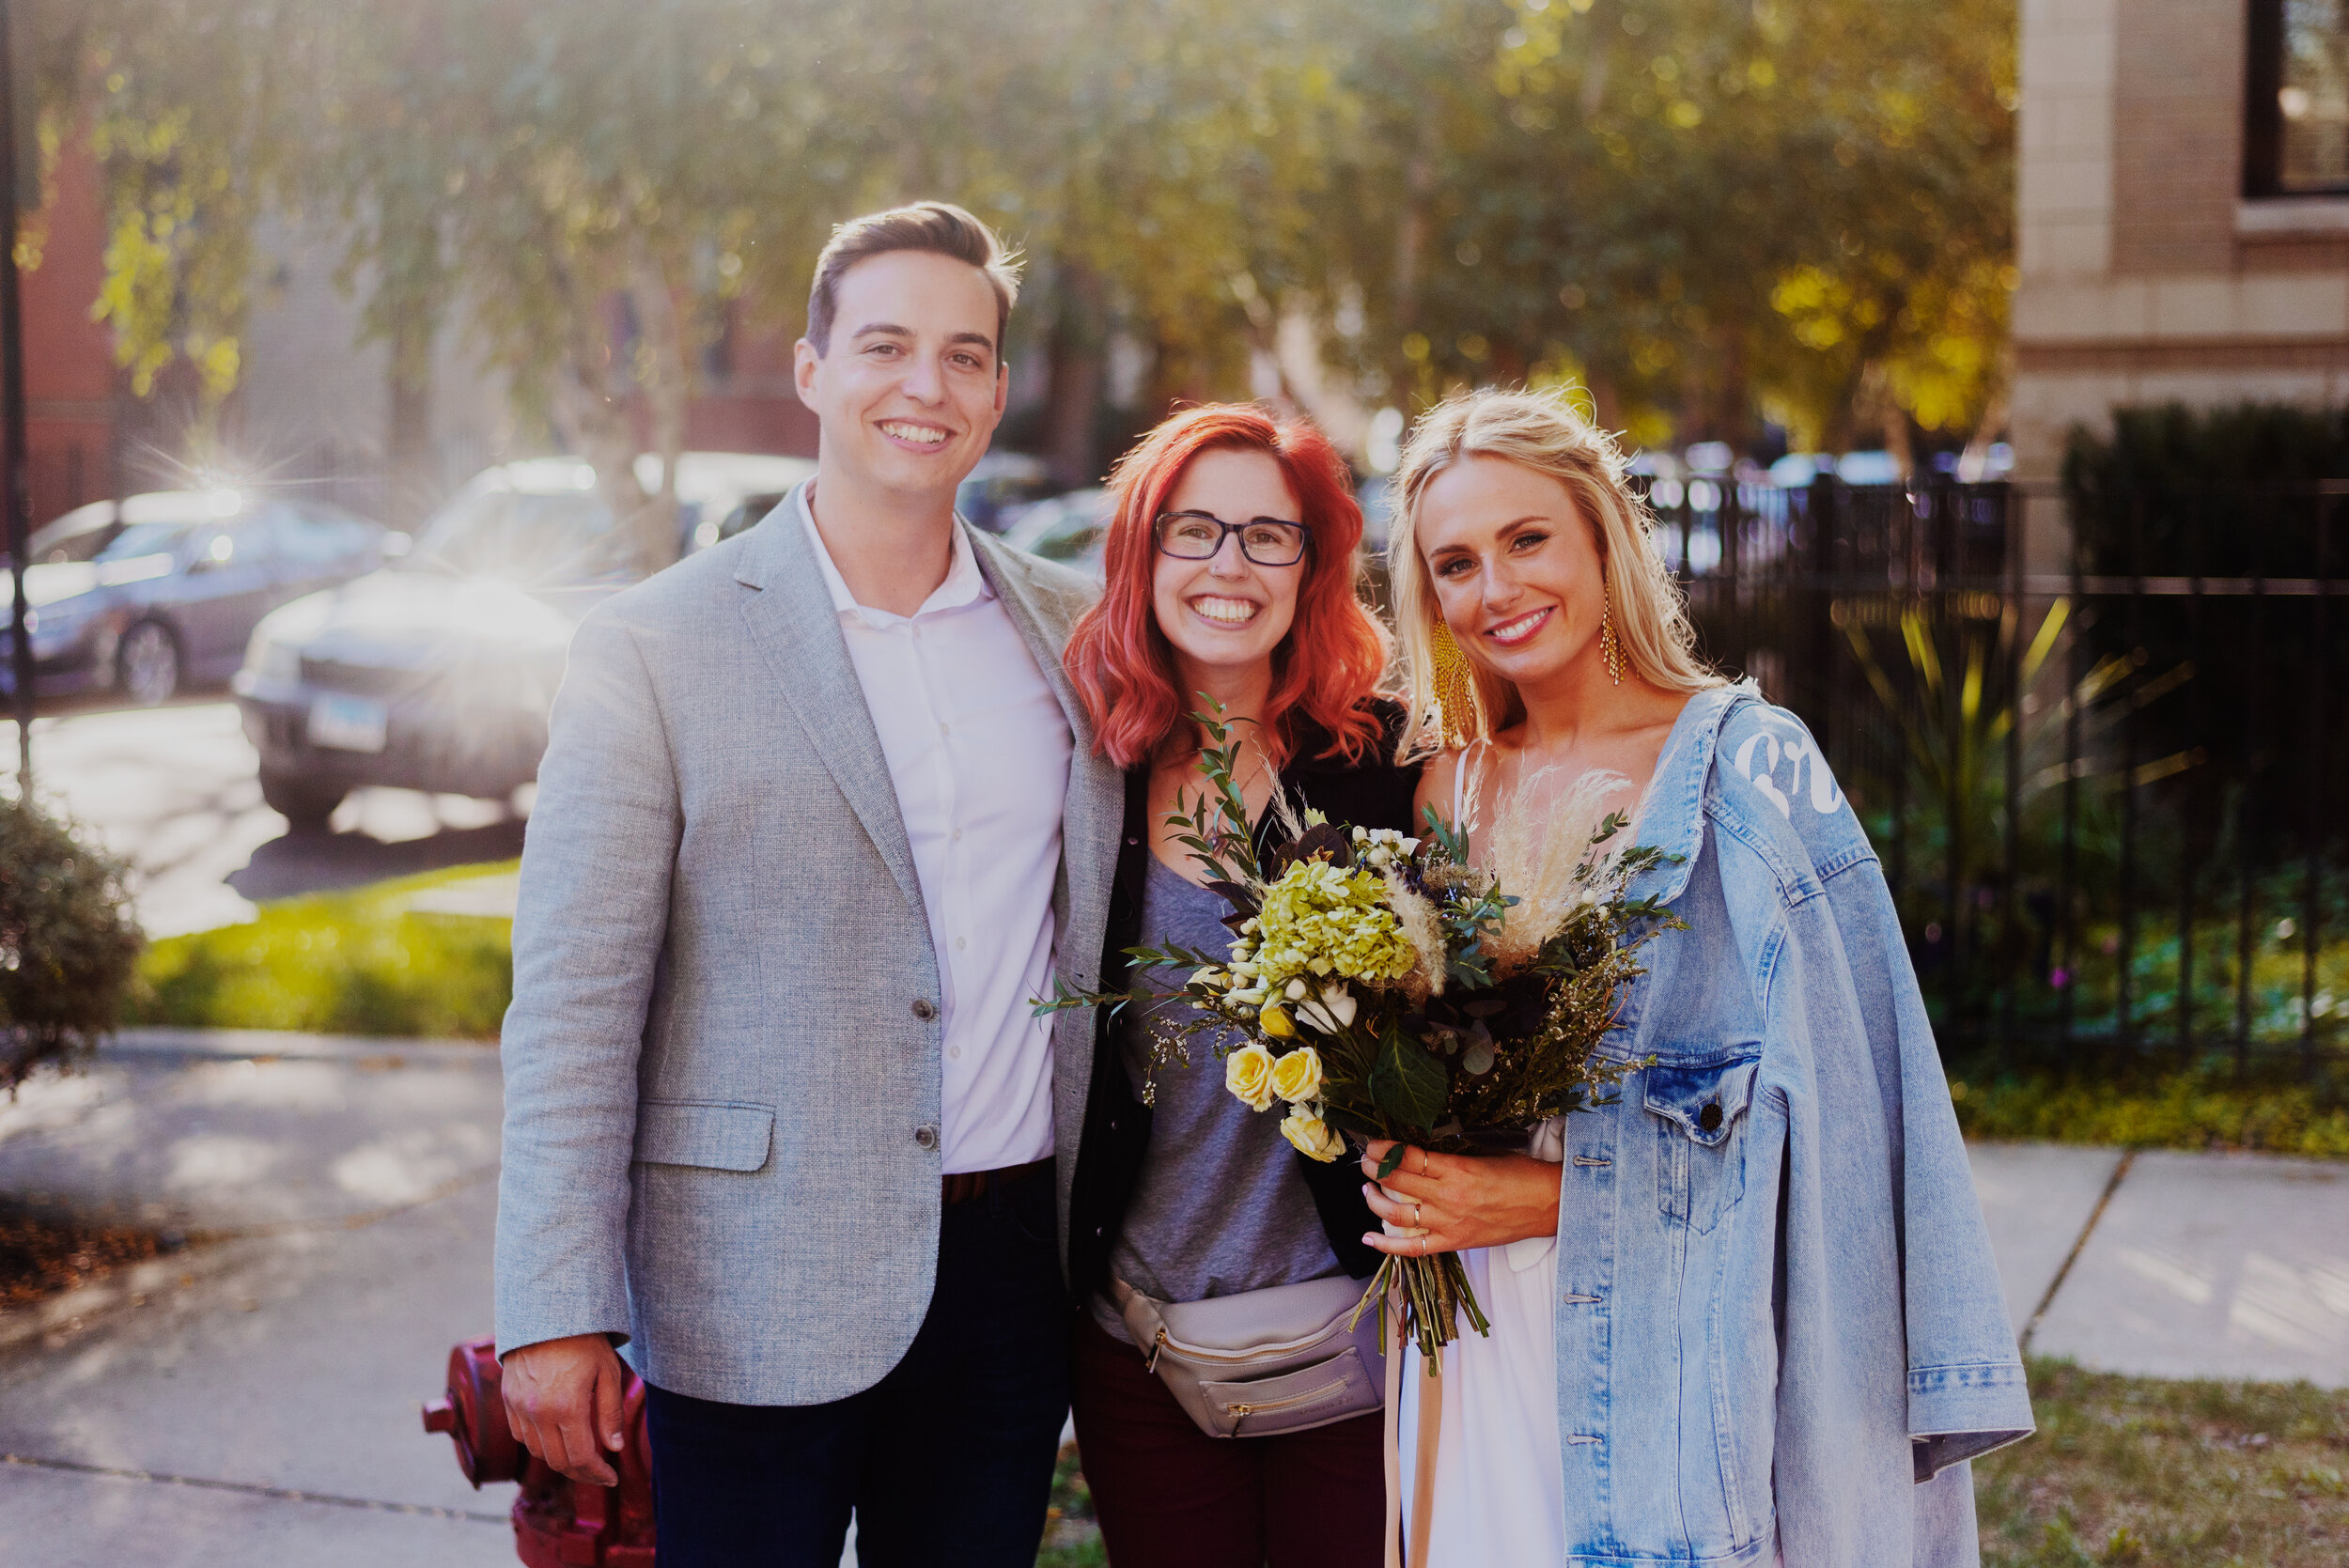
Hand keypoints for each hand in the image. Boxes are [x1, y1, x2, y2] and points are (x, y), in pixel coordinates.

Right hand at [500, 1333, 627, 1486]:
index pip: (580, 1458)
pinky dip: (538, 1444)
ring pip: (536, 1452)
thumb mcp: (607, 1373)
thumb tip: (614, 1448)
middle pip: (557, 1462)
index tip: (611, 1478)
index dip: (597, 1473)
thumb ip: (610, 1413)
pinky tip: (555, 1439)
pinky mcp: (508, 1398)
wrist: (547, 1312)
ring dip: (558, 1460)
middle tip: (598, 1473)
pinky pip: (520, 1434)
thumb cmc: (584, 1339)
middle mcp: (538, 1412)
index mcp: (567, 1406)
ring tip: (580, 1457)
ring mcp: (519, 1406)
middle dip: (580, 1473)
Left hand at [1357, 1140, 1561, 1257]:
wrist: (1548, 1204)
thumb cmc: (1520, 1175)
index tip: (1373, 1144)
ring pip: (1397, 1213)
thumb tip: (1419, 1151)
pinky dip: (1388, 1245)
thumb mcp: (1484, 1155)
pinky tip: (1369, 1237)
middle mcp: (1448, 1196)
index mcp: (1457, 1168)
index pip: (1409, 1157)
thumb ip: (1451, 1156)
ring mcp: (1449, 1223)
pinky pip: (1414, 1248)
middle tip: (1365, 1162)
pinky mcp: (1455, 1243)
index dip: (1385, 1149)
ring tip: (1367, 1189)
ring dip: (1375, 1200)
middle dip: (1374, 1169)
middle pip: (1398, 1181)